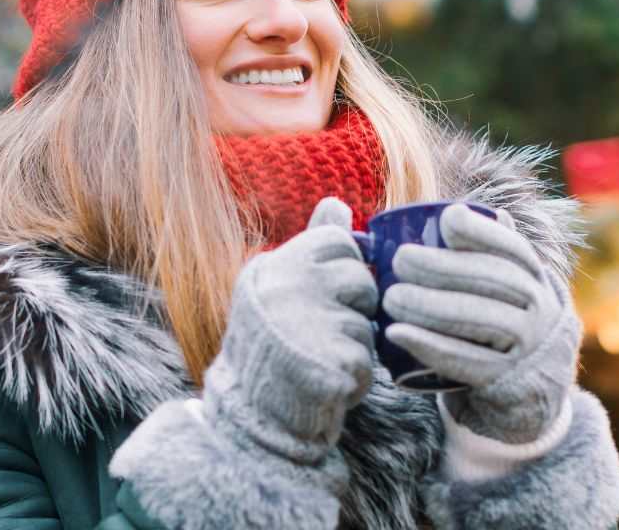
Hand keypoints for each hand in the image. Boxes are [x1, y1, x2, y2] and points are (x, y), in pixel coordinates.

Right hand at [202, 197, 377, 464]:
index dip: (343, 269)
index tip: (323, 294)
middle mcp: (289, 288)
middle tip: (320, 332)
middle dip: (354, 308)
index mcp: (275, 265)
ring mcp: (310, 324)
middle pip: (360, 279)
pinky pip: (368, 360)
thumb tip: (337, 202)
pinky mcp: (333, 362)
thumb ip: (312, 244)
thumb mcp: (281, 286)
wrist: (250, 416)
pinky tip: (327, 383)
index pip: (338, 241)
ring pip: (367, 322)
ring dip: (354, 345)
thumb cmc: (271, 345)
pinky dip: (356, 378)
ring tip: (319, 359)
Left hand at [383, 203, 580, 443]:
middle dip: (443, 266)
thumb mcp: (506, 287)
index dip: (482, 231)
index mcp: (533, 276)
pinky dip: (429, 346)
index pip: (512, 248)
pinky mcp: (505, 379)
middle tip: (400, 260)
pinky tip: (398, 333)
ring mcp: (526, 344)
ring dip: (431, 305)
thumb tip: (446, 212)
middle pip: (492, 280)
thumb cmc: (501, 321)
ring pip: (480, 319)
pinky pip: (466, 361)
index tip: (447, 220)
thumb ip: (484, 253)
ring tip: (391, 298)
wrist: (531, 387)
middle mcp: (537, 306)